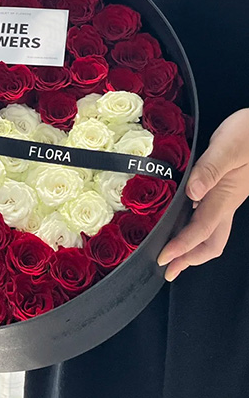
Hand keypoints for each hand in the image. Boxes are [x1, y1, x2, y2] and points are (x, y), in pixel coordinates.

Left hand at [157, 108, 248, 280]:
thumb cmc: (247, 134)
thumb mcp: (227, 147)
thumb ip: (210, 169)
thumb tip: (193, 193)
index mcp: (224, 196)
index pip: (201, 230)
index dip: (182, 247)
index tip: (164, 259)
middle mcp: (225, 202)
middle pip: (210, 242)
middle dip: (190, 259)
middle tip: (169, 270)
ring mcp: (226, 198)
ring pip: (211, 233)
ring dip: (192, 248)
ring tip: (173, 257)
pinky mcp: (224, 190)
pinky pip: (209, 219)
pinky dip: (194, 230)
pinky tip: (182, 226)